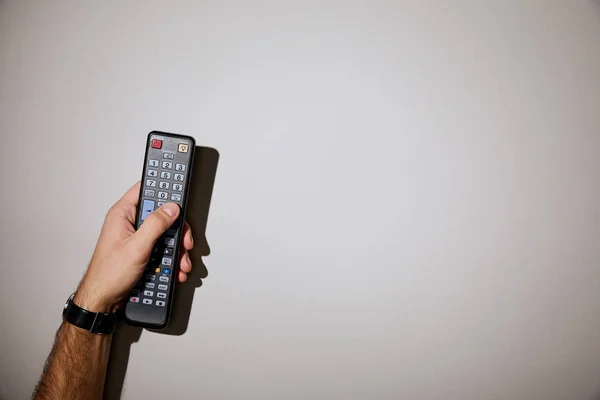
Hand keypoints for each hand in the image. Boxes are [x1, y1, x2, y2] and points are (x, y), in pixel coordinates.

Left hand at [74, 182, 193, 311]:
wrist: (102, 300)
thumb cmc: (108, 275)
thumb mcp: (136, 247)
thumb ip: (155, 224)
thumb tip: (171, 208)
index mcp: (122, 214)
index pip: (145, 190)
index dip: (163, 190)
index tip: (178, 197)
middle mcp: (129, 223)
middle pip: (161, 214)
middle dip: (176, 229)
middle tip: (183, 240)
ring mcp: (137, 237)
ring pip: (165, 233)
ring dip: (176, 248)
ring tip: (180, 261)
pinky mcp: (142, 250)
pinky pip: (162, 247)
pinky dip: (171, 258)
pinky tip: (174, 268)